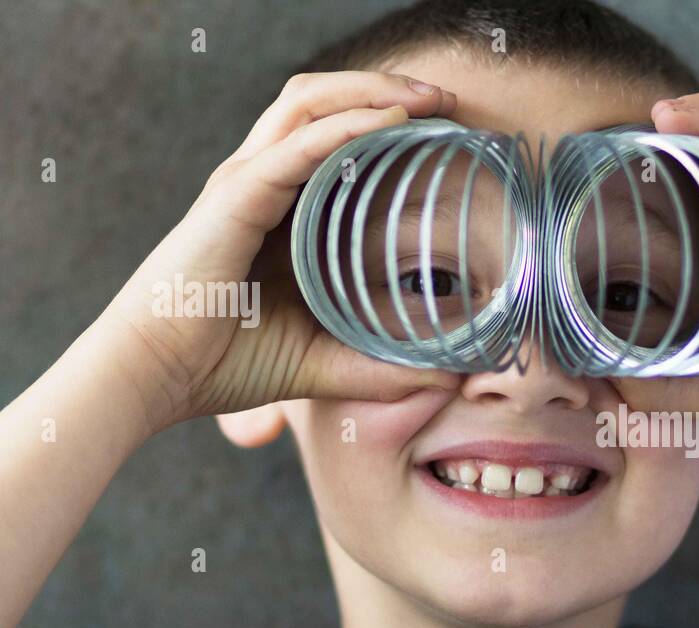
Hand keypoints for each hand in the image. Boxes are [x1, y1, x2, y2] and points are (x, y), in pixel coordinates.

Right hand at [96, 71, 463, 432]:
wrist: (158, 376)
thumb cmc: (227, 364)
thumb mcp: (325, 361)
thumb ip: (383, 366)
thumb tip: (449, 376)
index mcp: (279, 208)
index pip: (334, 136)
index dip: (388, 120)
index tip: (448, 130)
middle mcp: (260, 181)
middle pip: (323, 103)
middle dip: (386, 88)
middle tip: (446, 99)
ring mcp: (245, 182)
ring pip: (310, 105)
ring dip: (372, 90)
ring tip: (427, 98)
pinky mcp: (235, 197)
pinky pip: (297, 146)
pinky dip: (345, 126)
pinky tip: (389, 120)